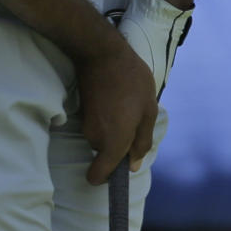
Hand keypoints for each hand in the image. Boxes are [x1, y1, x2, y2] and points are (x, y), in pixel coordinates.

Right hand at [79, 41, 157, 185]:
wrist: (101, 53)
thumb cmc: (131, 81)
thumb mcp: (148, 110)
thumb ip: (142, 142)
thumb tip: (133, 166)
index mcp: (114, 142)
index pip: (98, 176)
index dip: (108, 178)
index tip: (121, 166)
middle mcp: (96, 138)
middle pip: (106, 154)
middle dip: (120, 143)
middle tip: (135, 119)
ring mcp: (87, 124)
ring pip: (103, 138)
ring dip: (115, 127)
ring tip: (126, 104)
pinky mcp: (82, 112)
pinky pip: (98, 125)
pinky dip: (107, 117)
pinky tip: (116, 98)